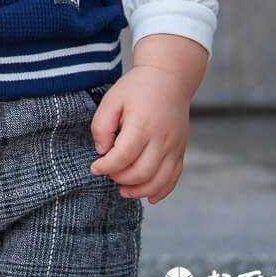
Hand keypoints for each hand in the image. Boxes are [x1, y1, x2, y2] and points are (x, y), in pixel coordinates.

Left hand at [89, 64, 191, 202]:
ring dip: (140, 191)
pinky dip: (162, 190)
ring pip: (160, 180)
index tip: (94, 168)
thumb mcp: (112, 99)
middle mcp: (161, 139)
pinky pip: (174, 177)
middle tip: (108, 174)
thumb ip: (101, 125)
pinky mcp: (180, 150)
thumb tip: (101, 151)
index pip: (123, 156)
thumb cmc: (136, 88)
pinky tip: (149, 197)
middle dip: (121, 179)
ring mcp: (174, 146)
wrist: (169, 79)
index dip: (106, 167)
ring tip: (123, 191)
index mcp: (142, 125)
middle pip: (142, 172)